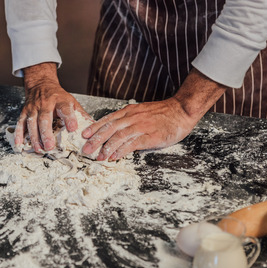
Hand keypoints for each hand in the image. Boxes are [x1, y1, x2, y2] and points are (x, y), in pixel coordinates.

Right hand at [15, 62, 88, 152]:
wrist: (41, 84)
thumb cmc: (59, 97)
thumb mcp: (72, 102)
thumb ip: (81, 115)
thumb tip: (93, 128)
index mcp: (60, 100)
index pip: (65, 109)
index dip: (69, 118)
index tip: (73, 129)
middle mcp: (45, 103)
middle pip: (45, 118)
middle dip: (46, 133)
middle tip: (50, 146)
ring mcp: (33, 107)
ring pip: (32, 122)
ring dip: (34, 137)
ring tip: (39, 149)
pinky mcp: (24, 111)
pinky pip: (20, 123)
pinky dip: (19, 135)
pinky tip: (20, 145)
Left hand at [81, 98, 196, 159]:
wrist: (182, 110)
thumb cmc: (163, 113)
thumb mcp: (141, 112)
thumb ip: (129, 120)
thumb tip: (116, 132)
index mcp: (129, 111)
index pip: (108, 119)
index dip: (95, 127)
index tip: (84, 135)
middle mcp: (132, 117)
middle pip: (109, 128)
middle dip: (96, 139)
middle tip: (86, 149)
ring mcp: (141, 126)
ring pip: (118, 136)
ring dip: (107, 147)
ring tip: (99, 157)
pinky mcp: (150, 136)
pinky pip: (132, 144)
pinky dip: (121, 151)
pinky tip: (114, 157)